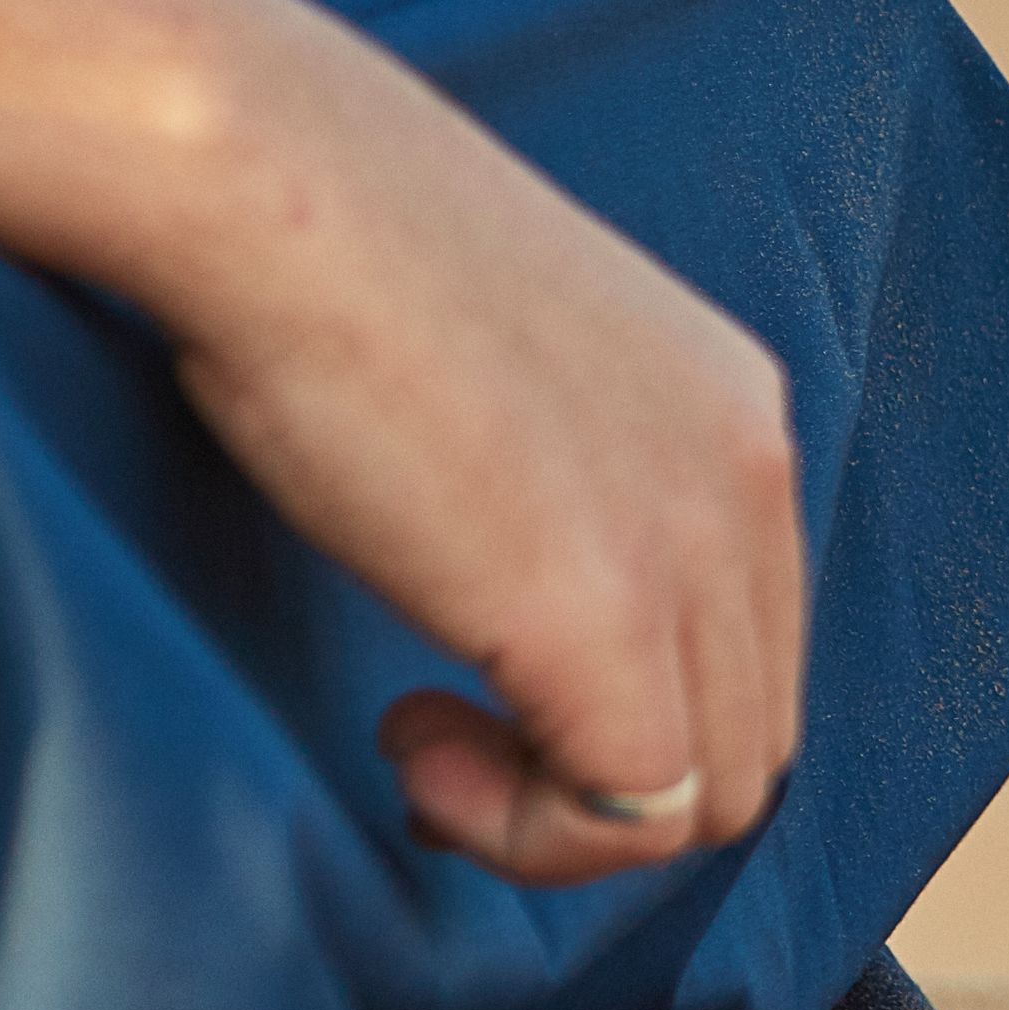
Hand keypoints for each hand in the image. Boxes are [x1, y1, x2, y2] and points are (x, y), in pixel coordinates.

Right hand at [144, 0, 814, 887]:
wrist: (258, 178)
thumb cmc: (319, 247)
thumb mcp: (494, 366)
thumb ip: (549, 471)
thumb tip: (506, 576)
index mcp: (729, 407)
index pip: (750, 641)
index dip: (621, 707)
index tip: (477, 690)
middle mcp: (747, 473)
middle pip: (750, 733)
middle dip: (597, 776)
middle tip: (442, 740)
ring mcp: (691, 547)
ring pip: (710, 795)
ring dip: (556, 814)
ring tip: (421, 741)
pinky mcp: (607, 620)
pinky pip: (632, 816)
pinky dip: (524, 831)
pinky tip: (413, 748)